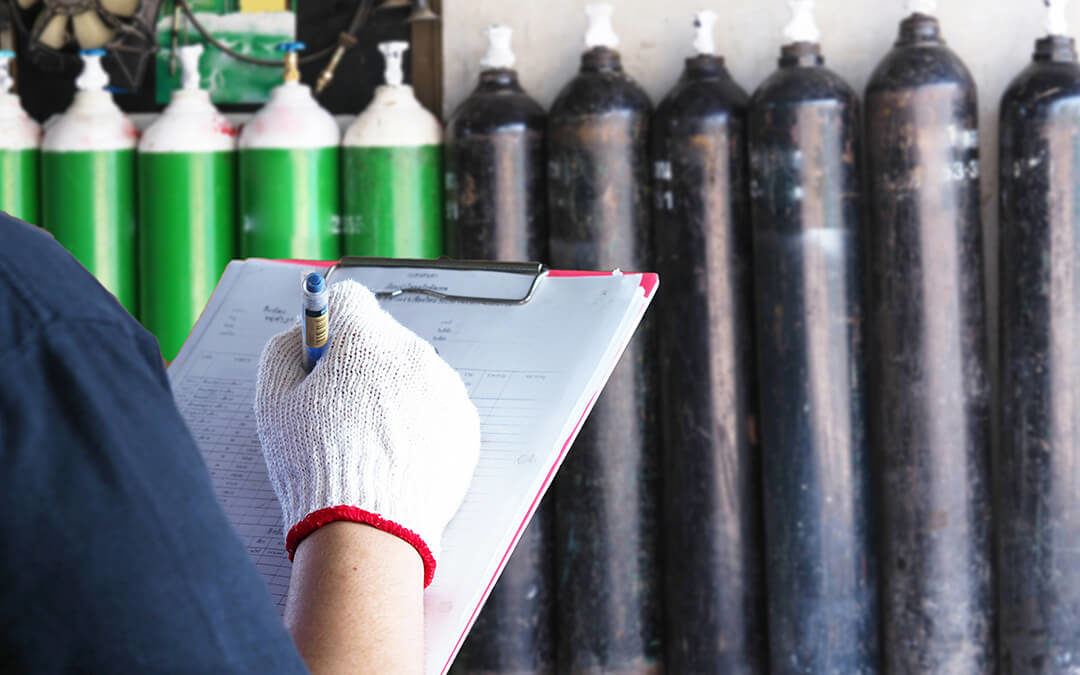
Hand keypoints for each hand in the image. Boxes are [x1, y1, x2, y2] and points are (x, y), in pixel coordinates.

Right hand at [255, 279, 479, 585]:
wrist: (369, 529)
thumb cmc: (313, 463)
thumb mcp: (273, 402)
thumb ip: (282, 351)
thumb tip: (300, 333)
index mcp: (367, 340)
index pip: (349, 300)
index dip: (327, 324)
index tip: (320, 352)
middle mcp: (415, 353)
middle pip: (382, 338)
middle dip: (360, 362)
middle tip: (338, 408)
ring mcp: (447, 388)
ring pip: (412, 374)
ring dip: (391, 393)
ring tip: (368, 442)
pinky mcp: (465, 424)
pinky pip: (436, 407)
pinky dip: (418, 423)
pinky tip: (395, 456)